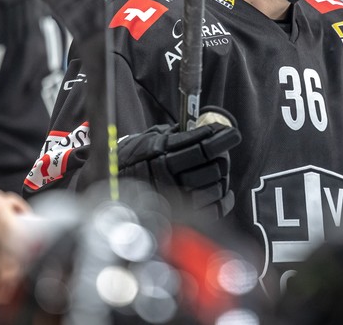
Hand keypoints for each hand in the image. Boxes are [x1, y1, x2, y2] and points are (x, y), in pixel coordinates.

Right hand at [117, 108, 241, 218]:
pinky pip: (212, 210)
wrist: (112, 180)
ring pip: (214, 188)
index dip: (221, 138)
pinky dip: (224, 201)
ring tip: (219, 169)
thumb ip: (178, 133)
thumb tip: (205, 128)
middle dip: (223, 157)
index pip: (201, 146)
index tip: (231, 134)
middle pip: (211, 166)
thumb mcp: (153, 136)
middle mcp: (168, 175)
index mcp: (162, 152)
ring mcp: (173, 196)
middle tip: (221, 151)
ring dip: (222, 177)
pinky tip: (225, 191)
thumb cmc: (136, 155)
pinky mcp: (178, 214)